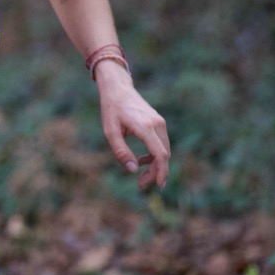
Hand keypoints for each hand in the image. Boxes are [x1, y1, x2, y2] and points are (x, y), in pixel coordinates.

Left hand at [94, 63, 170, 189]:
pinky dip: (154, 155)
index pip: (159, 154)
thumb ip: (121, 152)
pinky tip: (142, 160)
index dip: (161, 172)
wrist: (118, 88)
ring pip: (164, 150)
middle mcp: (157, 124)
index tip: (158, 186)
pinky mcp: (158, 122)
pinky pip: (161, 143)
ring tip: (141, 177)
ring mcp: (159, 122)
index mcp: (145, 127)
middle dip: (155, 173)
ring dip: (155, 165)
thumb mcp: (110, 132)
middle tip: (141, 185)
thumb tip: (133, 170)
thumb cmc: (111, 109)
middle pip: (164, 155)